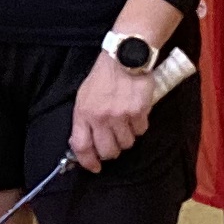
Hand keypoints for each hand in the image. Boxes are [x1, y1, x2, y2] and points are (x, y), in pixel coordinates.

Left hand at [69, 47, 161, 171]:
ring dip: (127, 137)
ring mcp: (121, 115)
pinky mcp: (139, 112)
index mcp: (84, 113)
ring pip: (127, 144)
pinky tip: (136, 113)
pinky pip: (141, 131)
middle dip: (112, 151)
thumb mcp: (84, 96)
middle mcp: (101, 117)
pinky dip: (139, 125)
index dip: (88, 162)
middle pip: (108, 151)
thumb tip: (83, 144)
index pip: (82, 146)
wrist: (124, 56)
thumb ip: (83, 120)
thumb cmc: (103, 77)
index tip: (94, 167)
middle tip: (114, 141)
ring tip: (126, 122)